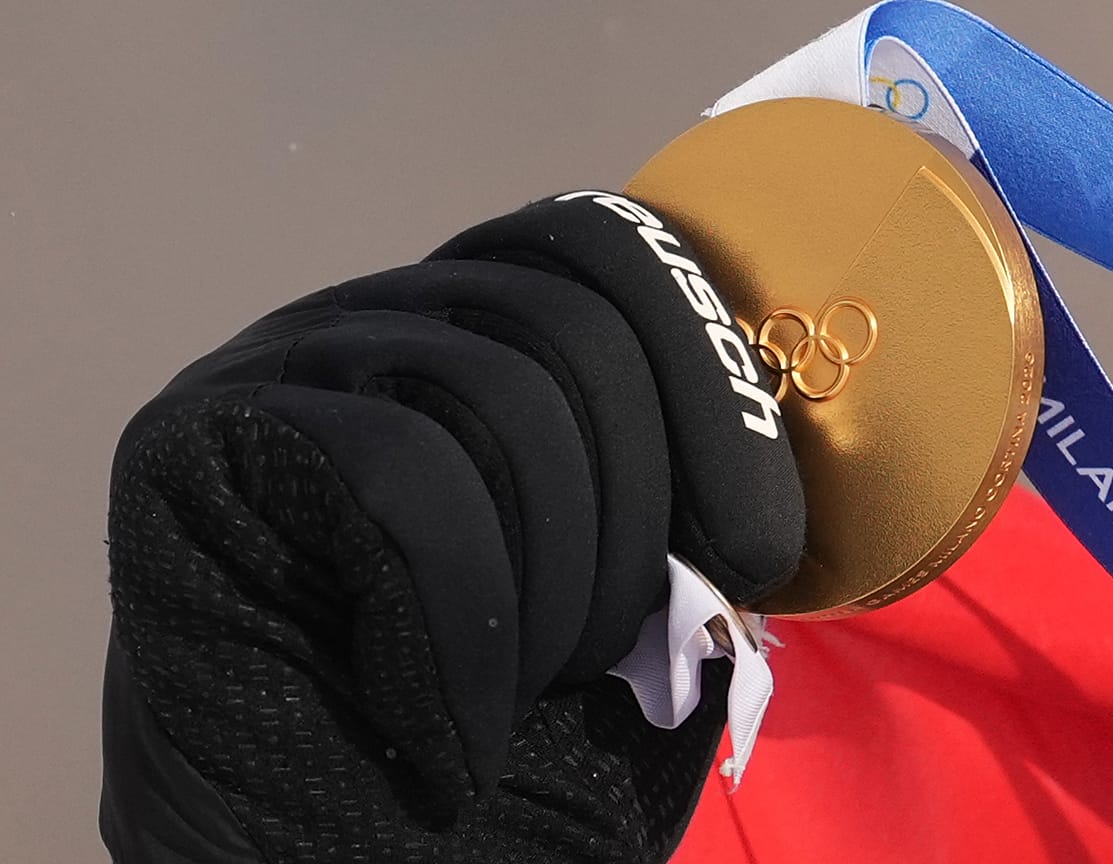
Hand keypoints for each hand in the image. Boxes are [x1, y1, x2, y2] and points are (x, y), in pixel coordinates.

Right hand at [100, 191, 804, 862]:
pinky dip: (463, 629)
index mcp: (488, 329)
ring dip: (552, 591)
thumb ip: (683, 517)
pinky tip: (457, 735)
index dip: (711, 388)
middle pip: (574, 330)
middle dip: (636, 525)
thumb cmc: (490, 737)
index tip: (759, 550)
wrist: (324, 860)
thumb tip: (761, 458)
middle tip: (613, 663)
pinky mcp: (196, 436)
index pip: (611, 255)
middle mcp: (385, 314)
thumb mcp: (632, 622)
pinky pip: (397, 472)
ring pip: (499, 397)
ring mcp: (285, 360)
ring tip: (526, 700)